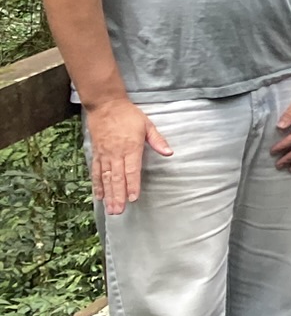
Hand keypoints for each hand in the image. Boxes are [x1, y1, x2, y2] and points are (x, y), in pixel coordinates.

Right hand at [85, 98, 172, 215]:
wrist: (105, 105)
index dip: (132, 185)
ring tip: (110, 209)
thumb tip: (169, 153)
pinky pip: (96, 171)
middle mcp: (116, 153)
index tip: (133, 198)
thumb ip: (157, 140)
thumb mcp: (147, 125)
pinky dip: (97, 184)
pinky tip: (99, 196)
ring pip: (106, 178)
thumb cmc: (129, 115)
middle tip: (119, 211)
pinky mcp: (96, 153)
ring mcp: (104, 154)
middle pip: (117, 178)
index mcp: (131, 147)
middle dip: (118, 196)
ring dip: (108, 194)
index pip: (132, 170)